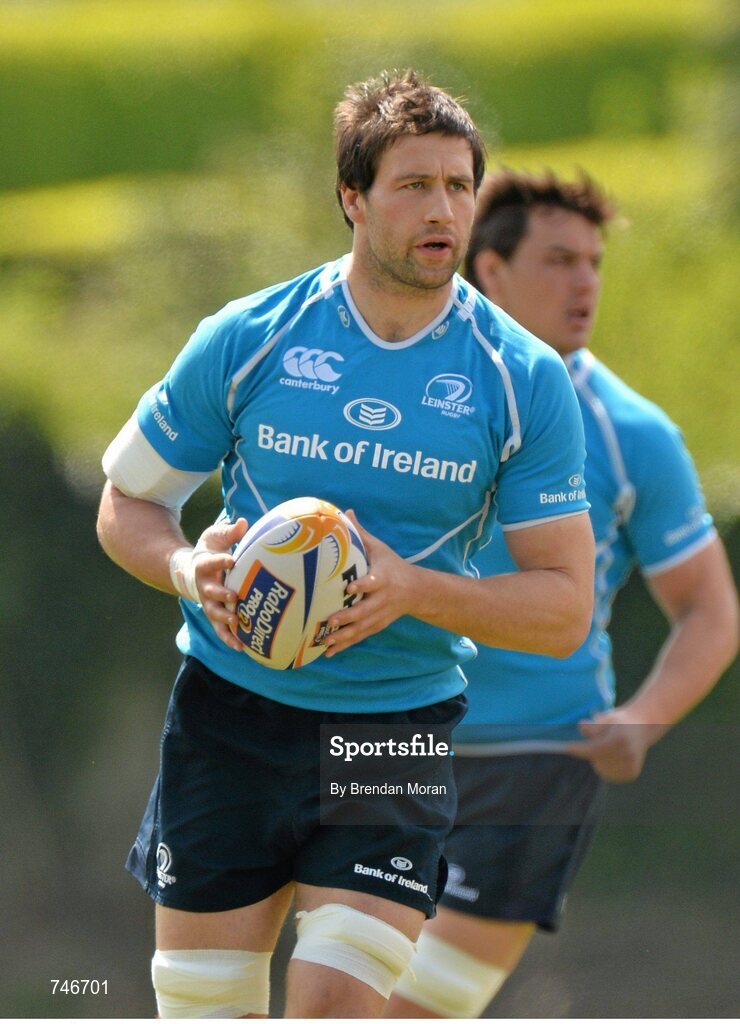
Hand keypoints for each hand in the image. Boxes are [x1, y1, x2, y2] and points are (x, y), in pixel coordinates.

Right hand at [188, 517, 248, 651]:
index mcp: (204, 565)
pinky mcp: (215, 615)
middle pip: (211, 592)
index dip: (220, 561)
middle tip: (234, 596)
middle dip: (222, 594)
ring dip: (225, 620)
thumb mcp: (215, 537)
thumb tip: (243, 522)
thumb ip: (229, 532)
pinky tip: (241, 647)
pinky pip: (221, 629)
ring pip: (214, 613)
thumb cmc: (210, 551)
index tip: (232, 559)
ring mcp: (208, 602)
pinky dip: (229, 638)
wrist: (193, 570)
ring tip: (237, 624)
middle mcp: (204, 586)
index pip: (211, 562)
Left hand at [324, 510, 419, 656]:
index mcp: (383, 578)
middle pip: (365, 611)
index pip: (373, 582)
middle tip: (329, 621)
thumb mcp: (380, 548)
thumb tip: (345, 512)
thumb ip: (361, 534)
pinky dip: (345, 645)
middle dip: (348, 617)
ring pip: (361, 628)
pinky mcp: (377, 625)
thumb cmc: (392, 565)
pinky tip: (328, 652)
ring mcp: (380, 615)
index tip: (350, 588)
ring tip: (325, 642)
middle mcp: (383, 599)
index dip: (363, 586)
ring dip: (343, 637)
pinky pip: (360, 637)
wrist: (418, 590)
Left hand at [566, 706, 664, 781]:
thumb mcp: (607, 717)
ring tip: (607, 747)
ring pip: (601, 768)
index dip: (579, 749)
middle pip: (596, 759)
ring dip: (598, 760)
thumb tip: (580, 729)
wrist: (644, 726)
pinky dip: (605, 766)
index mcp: (620, 740)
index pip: (594, 749)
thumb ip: (593, 725)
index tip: (566, 747)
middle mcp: (627, 755)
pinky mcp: (631, 774)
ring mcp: (631, 766)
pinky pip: (609, 774)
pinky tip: (612, 756)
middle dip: (591, 751)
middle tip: (599, 740)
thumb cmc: (621, 720)